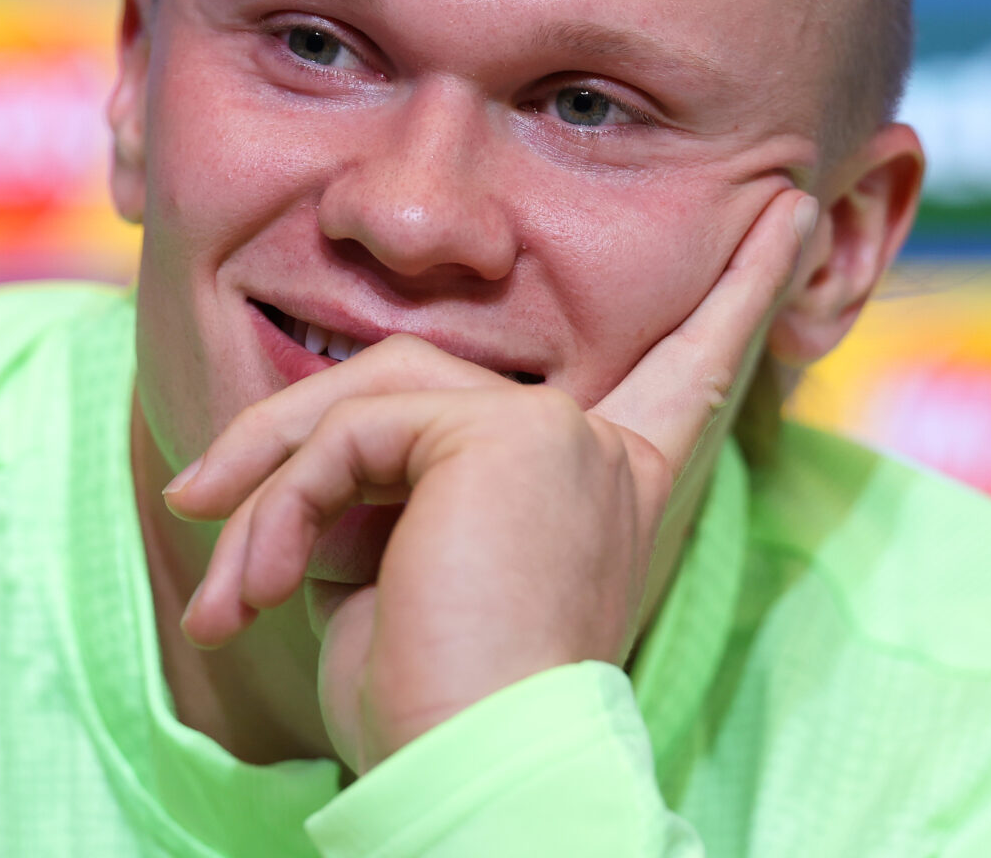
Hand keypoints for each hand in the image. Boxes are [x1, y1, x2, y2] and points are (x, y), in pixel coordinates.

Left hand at [164, 187, 816, 772]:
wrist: (473, 774)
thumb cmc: (435, 710)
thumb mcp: (400, 582)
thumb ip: (386, 488)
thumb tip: (303, 453)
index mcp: (607, 485)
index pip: (679, 372)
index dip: (739, 294)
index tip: (795, 215)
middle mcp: (598, 449)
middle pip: (414, 378)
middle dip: (290, 433)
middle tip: (194, 499)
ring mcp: (559, 431)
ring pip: (364, 395)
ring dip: (265, 487)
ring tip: (224, 592)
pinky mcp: (506, 433)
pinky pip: (350, 434)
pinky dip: (281, 508)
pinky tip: (256, 591)